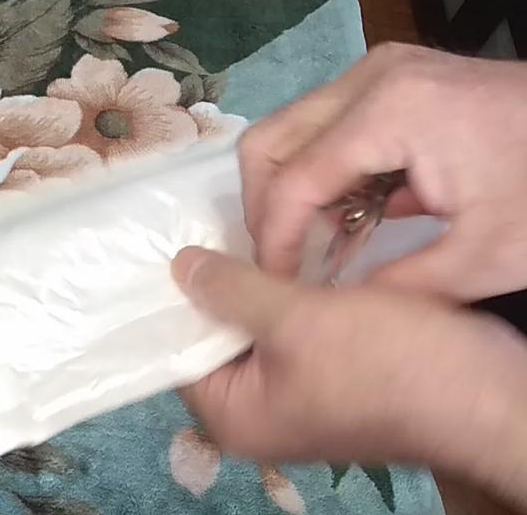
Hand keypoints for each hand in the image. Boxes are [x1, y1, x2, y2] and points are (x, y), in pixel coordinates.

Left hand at [173, 247, 526, 507]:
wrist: (483, 391)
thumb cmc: (382, 361)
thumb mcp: (295, 318)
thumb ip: (231, 290)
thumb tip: (178, 266)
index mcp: (233, 417)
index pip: (177, 356)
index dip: (172, 303)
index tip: (163, 251)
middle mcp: (256, 416)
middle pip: (214, 343)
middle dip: (213, 290)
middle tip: (197, 229)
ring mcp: (296, 398)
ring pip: (255, 333)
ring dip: (252, 288)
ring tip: (231, 230)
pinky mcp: (332, 378)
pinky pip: (291, 333)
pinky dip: (285, 297)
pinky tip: (279, 252)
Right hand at [239, 43, 526, 300]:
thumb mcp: (485, 256)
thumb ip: (398, 285)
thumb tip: (334, 308)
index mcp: (388, 112)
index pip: (292, 180)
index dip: (273, 240)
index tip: (275, 286)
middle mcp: (370, 79)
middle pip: (270, 141)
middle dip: (265, 210)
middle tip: (285, 263)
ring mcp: (380, 73)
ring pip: (290, 131)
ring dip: (291, 192)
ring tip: (314, 248)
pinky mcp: (392, 80)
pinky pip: (327, 128)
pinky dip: (324, 175)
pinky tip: (346, 219)